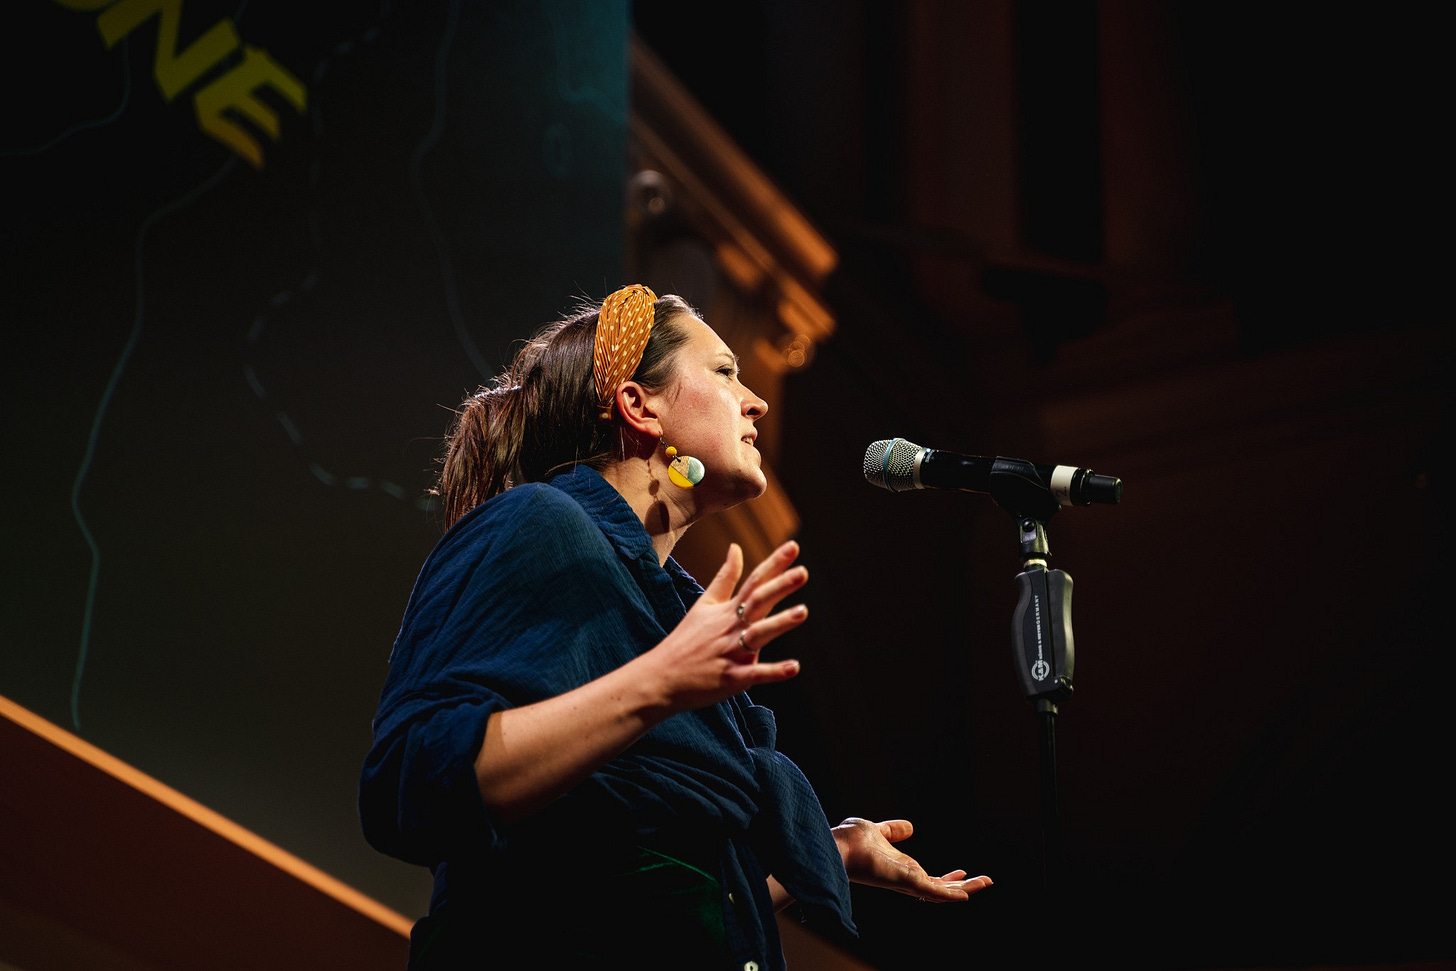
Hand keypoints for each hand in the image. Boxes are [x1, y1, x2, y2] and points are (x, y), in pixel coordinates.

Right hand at [635, 541, 807, 712]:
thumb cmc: (686, 640)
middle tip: (802, 572)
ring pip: (757, 635)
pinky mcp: (730, 678)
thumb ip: (725, 577)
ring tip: (802, 612)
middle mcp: (731, 628)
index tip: (794, 546)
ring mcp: (731, 653)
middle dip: (780, 587)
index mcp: (727, 610)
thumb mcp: (704, 604)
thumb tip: (736, 547)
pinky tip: (794, 667)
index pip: (754, 582)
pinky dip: (773, 672)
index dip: (774, 564)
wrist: (662, 677)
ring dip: (779, 623)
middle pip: (757, 602)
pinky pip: (754, 674)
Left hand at [833, 818, 991, 902]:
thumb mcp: (878, 830)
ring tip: (985, 882)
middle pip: (940, 888)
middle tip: (986, 881)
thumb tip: (910, 827)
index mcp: (901, 869)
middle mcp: (905, 879)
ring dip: (964, 889)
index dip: (947, 877)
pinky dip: (950, 894)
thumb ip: (893, 831)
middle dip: (963, 886)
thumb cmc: (849, 840)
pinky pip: (932, 892)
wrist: (837, 845)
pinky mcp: (906, 882)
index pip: (929, 878)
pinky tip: (966, 893)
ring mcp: (906, 882)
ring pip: (941, 892)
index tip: (962, 871)